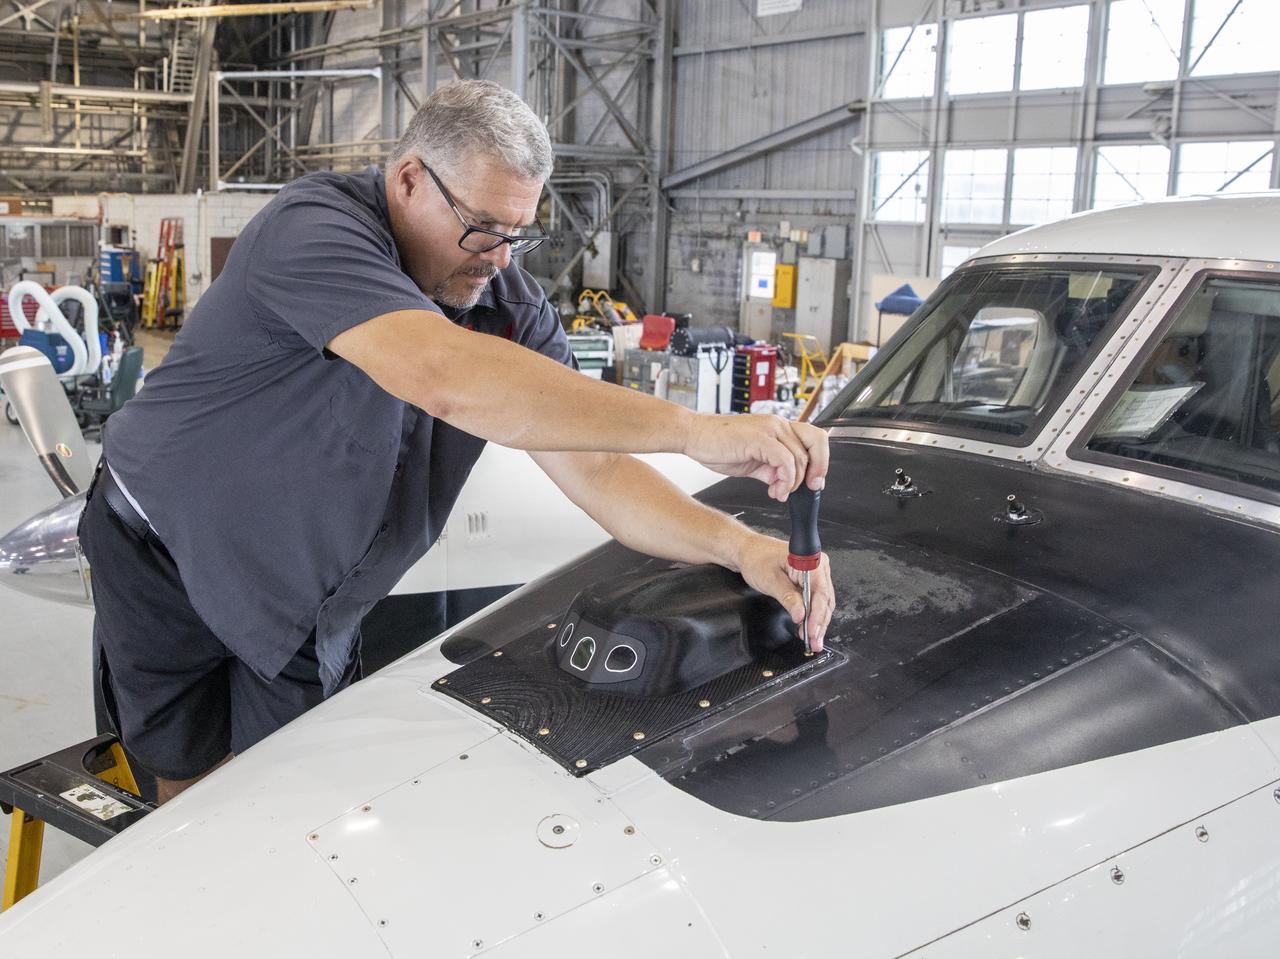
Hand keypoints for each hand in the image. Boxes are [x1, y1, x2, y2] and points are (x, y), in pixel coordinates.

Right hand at [684, 414, 829, 501]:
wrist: (694, 436)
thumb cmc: (717, 445)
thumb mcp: (751, 460)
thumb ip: (770, 469)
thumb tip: (784, 483)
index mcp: (778, 427)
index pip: (814, 438)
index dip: (821, 460)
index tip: (814, 482)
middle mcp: (777, 424)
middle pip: (816, 444)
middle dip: (815, 471)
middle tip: (807, 489)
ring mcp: (770, 429)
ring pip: (800, 457)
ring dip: (793, 482)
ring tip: (778, 492)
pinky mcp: (759, 439)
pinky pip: (785, 461)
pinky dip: (785, 480)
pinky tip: (774, 489)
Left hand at [734, 533, 834, 651]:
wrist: (748, 551)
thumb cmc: (757, 558)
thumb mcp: (770, 580)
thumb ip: (788, 598)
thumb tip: (801, 614)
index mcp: (809, 560)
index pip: (820, 592)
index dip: (817, 614)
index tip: (812, 631)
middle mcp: (817, 565)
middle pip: (825, 599)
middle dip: (820, 623)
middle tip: (814, 641)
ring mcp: (815, 572)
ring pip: (823, 602)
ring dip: (818, 621)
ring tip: (813, 639)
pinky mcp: (810, 580)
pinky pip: (816, 599)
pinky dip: (813, 614)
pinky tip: (809, 627)